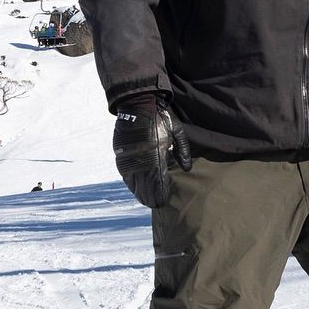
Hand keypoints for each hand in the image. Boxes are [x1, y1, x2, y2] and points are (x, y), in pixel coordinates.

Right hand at [113, 93, 191, 207]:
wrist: (137, 104)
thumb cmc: (161, 117)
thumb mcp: (177, 131)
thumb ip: (182, 150)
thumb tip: (187, 169)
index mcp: (155, 153)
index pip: (157, 179)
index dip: (159, 192)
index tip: (163, 201)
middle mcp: (140, 157)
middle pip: (144, 183)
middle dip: (149, 195)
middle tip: (154, 205)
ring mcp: (128, 155)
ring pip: (133, 180)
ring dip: (139, 191)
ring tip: (145, 200)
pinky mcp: (120, 152)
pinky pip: (124, 172)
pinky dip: (129, 181)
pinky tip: (134, 188)